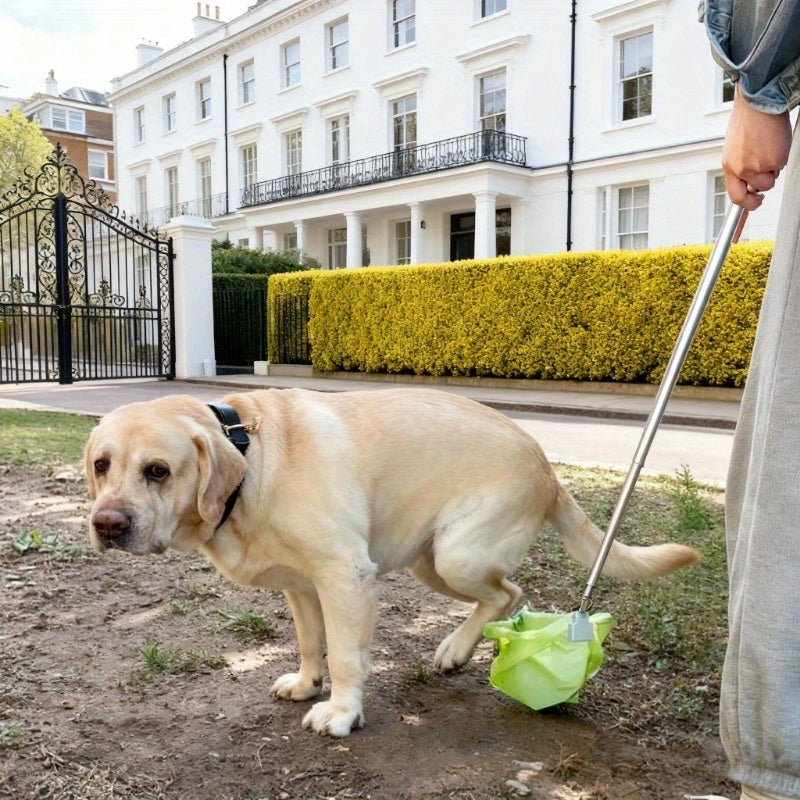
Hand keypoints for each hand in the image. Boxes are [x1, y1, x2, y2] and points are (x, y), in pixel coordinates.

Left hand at [722, 84, 791, 210]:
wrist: (757, 104)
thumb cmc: (747, 122)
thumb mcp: (735, 149)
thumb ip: (740, 167)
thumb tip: (749, 182)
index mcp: (729, 166)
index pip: (735, 195)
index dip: (745, 203)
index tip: (753, 203)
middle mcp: (741, 169)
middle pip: (753, 193)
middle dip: (758, 196)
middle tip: (762, 192)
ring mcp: (758, 166)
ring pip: (770, 180)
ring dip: (771, 170)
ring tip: (767, 151)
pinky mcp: (774, 160)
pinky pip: (780, 166)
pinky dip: (780, 158)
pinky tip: (774, 144)